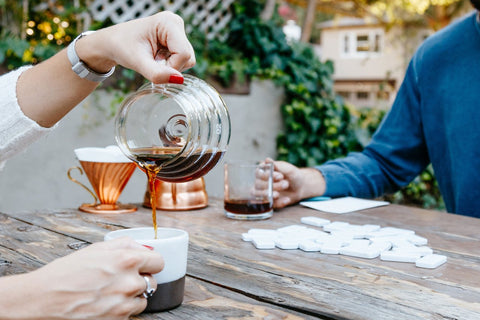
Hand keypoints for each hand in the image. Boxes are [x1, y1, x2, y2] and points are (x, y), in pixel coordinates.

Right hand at [22, 237, 163, 319]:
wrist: (43, 300)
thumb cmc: (66, 273)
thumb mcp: (97, 248)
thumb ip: (126, 244)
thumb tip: (145, 247)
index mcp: (127, 260)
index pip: (159, 261)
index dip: (151, 262)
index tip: (145, 264)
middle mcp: (130, 283)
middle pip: (151, 281)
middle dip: (139, 279)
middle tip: (119, 279)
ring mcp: (124, 304)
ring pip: (143, 299)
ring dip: (132, 296)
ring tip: (110, 292)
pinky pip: (131, 314)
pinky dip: (122, 310)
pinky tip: (105, 303)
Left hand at [77, 11, 195, 82]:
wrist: (113, 43)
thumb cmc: (121, 47)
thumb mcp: (137, 62)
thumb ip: (157, 73)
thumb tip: (179, 80)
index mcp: (168, 22)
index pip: (183, 53)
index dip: (172, 67)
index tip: (153, 66)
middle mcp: (176, 23)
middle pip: (188, 56)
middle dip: (171, 66)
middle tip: (151, 62)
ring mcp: (177, 31)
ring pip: (187, 59)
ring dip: (171, 66)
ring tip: (153, 59)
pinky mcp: (177, 39)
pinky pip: (183, 59)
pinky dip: (170, 64)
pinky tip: (157, 58)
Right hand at [265, 158, 325, 208]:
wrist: (301, 186)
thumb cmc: (293, 175)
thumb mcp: (288, 169)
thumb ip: (278, 166)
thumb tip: (267, 160)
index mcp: (264, 172)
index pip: (258, 174)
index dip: (267, 176)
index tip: (279, 176)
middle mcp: (261, 182)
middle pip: (259, 185)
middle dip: (271, 185)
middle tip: (285, 184)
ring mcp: (265, 193)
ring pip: (260, 196)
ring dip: (269, 195)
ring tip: (277, 194)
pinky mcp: (271, 202)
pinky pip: (271, 205)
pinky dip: (279, 203)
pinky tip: (287, 199)